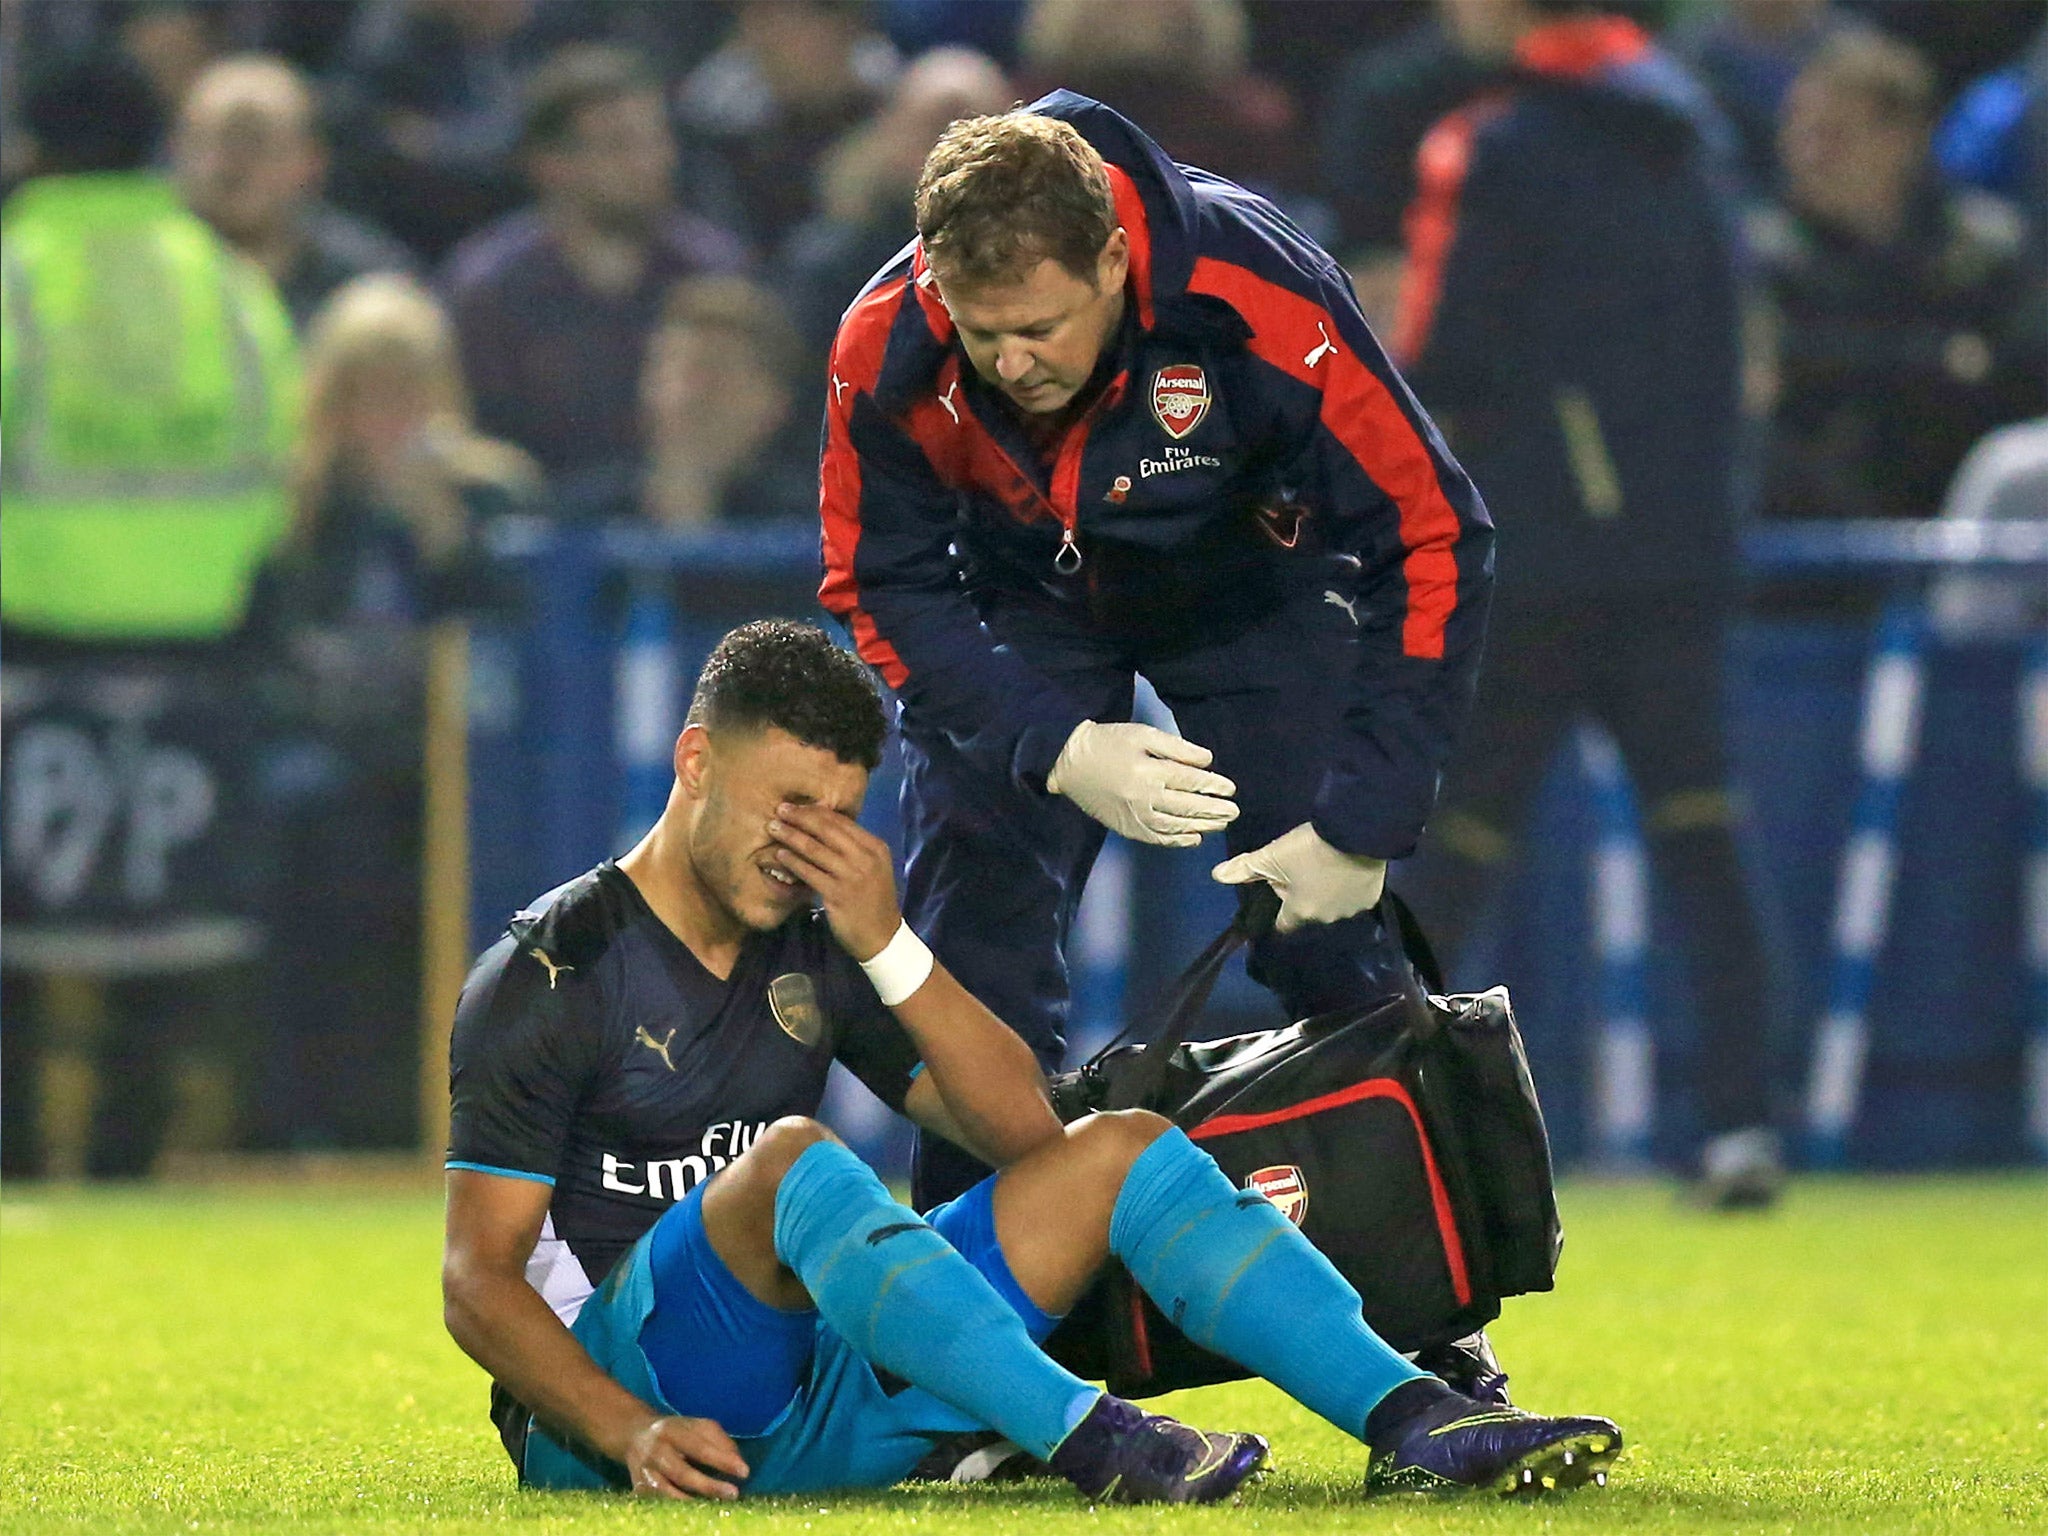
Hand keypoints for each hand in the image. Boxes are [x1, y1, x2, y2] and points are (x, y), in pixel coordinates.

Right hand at [621, 1413, 748, 1499]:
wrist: (635, 1435)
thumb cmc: (677, 1432)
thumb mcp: (698, 1426)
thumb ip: (720, 1441)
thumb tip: (739, 1463)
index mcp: (672, 1430)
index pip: (699, 1446)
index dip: (722, 1460)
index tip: (744, 1471)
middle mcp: (655, 1451)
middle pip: (682, 1473)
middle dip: (709, 1486)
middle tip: (733, 1494)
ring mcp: (644, 1472)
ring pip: (667, 1493)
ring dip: (692, 1502)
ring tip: (715, 1507)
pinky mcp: (638, 1489)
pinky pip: (658, 1504)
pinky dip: (677, 1509)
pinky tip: (696, 1512)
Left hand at [766, 803, 900, 959]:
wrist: (882, 937)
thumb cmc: (873, 900)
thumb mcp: (872, 868)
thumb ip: (853, 849)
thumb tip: (822, 827)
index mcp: (875, 847)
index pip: (842, 821)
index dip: (816, 812)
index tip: (797, 806)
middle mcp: (865, 857)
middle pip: (827, 830)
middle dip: (801, 817)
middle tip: (780, 809)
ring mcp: (852, 876)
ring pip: (815, 849)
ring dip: (791, 836)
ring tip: (773, 828)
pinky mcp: (837, 894)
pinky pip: (809, 872)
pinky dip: (793, 861)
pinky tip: (780, 855)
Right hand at [1045, 721, 1238, 846]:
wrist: (1068, 762)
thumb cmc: (1108, 742)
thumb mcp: (1142, 734)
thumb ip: (1176, 747)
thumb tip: (1207, 760)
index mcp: (1149, 771)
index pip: (1190, 781)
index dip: (1213, 786)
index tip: (1230, 789)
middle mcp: (1144, 798)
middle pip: (1187, 807)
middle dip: (1214, 810)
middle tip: (1234, 812)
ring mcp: (1134, 817)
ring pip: (1175, 826)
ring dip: (1201, 827)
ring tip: (1220, 824)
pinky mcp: (1126, 828)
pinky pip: (1156, 839)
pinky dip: (1177, 841)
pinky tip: (1193, 839)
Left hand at [1211, 822, 1385, 933]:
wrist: (1356, 832)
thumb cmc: (1309, 848)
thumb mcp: (1271, 855)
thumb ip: (1244, 869)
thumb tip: (1216, 876)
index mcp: (1299, 912)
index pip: (1282, 924)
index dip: (1277, 907)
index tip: (1278, 889)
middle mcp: (1325, 919)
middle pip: (1308, 912)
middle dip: (1304, 897)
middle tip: (1303, 868)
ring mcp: (1351, 910)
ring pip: (1333, 906)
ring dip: (1328, 892)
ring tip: (1328, 866)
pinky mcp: (1372, 898)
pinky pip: (1354, 897)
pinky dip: (1350, 886)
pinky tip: (1348, 867)